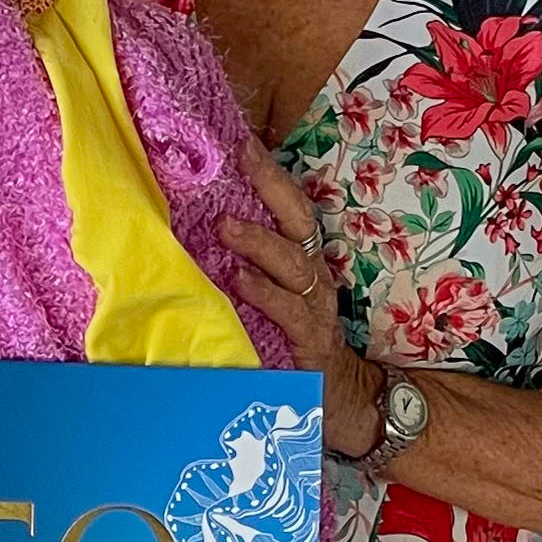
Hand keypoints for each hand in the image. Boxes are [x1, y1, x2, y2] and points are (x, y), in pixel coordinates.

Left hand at [220, 140, 382, 458]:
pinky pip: (287, 312)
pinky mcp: (310, 341)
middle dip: (272, 186)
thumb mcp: (275, 296)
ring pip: (292, 263)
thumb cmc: (294, 340)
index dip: (270, 173)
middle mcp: (313, 275)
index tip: (243, 142)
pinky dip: (264, 294)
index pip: (290, 206)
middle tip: (241, 159)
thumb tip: (201, 227)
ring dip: (258, 242)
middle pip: (298, 220)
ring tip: (225, 226)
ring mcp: (314, 306)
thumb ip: (249, 265)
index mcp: (303, 259)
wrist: (340, 398)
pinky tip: (240, 283)